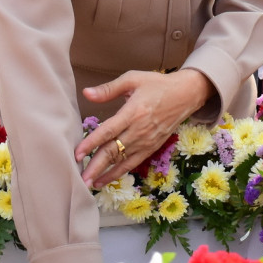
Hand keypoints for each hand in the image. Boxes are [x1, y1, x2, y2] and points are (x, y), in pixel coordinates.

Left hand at [74, 67, 212, 188]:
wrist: (186, 95)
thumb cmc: (157, 84)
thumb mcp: (133, 79)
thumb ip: (108, 89)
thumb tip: (87, 93)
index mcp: (133, 112)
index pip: (108, 131)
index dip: (91, 143)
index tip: (77, 154)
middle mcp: (139, 130)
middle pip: (113, 151)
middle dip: (96, 166)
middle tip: (81, 179)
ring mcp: (146, 141)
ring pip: (122, 160)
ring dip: (105, 173)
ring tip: (90, 184)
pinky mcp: (152, 148)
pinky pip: (133, 163)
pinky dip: (119, 172)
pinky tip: (107, 179)